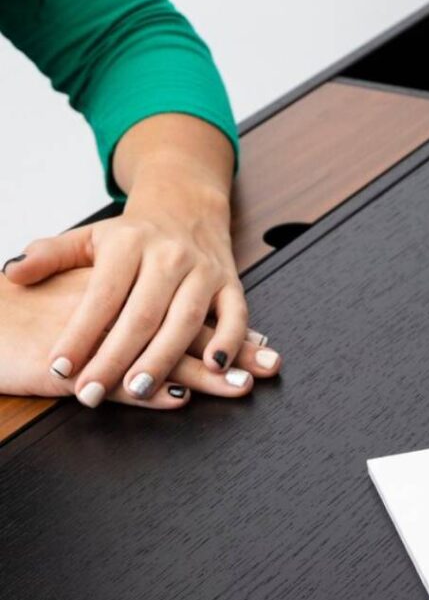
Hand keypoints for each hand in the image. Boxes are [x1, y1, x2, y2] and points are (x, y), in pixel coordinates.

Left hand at [1, 115, 267, 406]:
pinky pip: (236, 316)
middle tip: (90, 393)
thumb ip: (50, 255)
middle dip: (114, 358)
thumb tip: (13, 273)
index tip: (60, 367)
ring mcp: (203, 271)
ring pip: (185, 320)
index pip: (102, 295)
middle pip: (142, 315)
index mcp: (129, 244)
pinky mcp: (231, 285)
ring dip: (163, 358)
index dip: (80, 334)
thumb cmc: (135, 234)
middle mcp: (169, 256)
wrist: (188, 205)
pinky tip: (213, 367)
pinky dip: (229, 342)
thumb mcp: (89, 237)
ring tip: (138, 389)